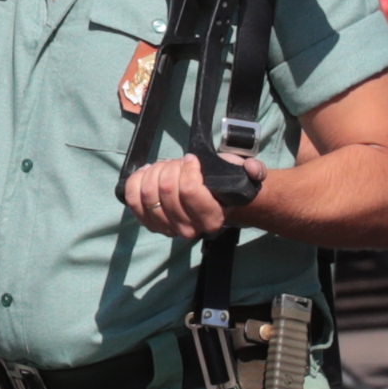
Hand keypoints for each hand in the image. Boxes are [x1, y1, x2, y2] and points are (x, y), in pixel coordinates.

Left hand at [123, 151, 259, 238]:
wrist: (213, 201)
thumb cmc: (226, 185)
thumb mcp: (244, 174)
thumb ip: (254, 171)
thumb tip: (253, 169)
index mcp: (212, 219)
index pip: (188, 190)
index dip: (187, 168)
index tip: (193, 159)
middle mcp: (188, 229)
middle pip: (166, 190)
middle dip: (171, 168)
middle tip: (180, 163)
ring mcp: (166, 229)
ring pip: (148, 194)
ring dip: (155, 172)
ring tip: (167, 167)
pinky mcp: (149, 223)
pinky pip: (132, 200)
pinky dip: (137, 180)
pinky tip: (150, 172)